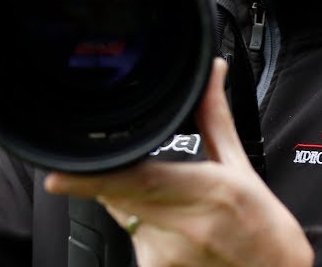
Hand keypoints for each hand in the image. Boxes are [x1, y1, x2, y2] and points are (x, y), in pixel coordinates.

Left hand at [44, 58, 313, 266]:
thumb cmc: (264, 227)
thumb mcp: (242, 168)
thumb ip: (215, 119)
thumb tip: (212, 72)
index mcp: (209, 193)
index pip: (138, 183)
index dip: (92, 180)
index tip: (57, 177)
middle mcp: (183, 229)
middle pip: (120, 196)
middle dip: (113, 178)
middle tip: (138, 173)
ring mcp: (167, 258)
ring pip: (125, 216)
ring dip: (137, 204)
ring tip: (182, 211)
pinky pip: (134, 239)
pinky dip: (145, 228)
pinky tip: (179, 233)